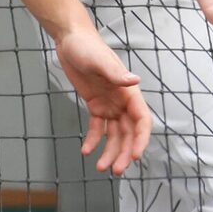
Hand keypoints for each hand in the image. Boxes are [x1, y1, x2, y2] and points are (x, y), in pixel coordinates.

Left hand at [51, 23, 150, 175]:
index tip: (135, 156)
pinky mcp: (96, 106)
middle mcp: (123, 101)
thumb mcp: (100, 60)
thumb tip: (134, 81)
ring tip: (101, 167)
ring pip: (115, 135)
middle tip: (115, 170)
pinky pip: (98, 128)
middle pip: (129, 133)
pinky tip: (86, 151)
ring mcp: (110, 105)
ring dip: (110, 151)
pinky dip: (94, 140)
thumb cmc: (87, 47)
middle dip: (124, 153)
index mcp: (129, 92)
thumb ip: (117, 73)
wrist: (71, 41)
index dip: (141, 140)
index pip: (142, 121)